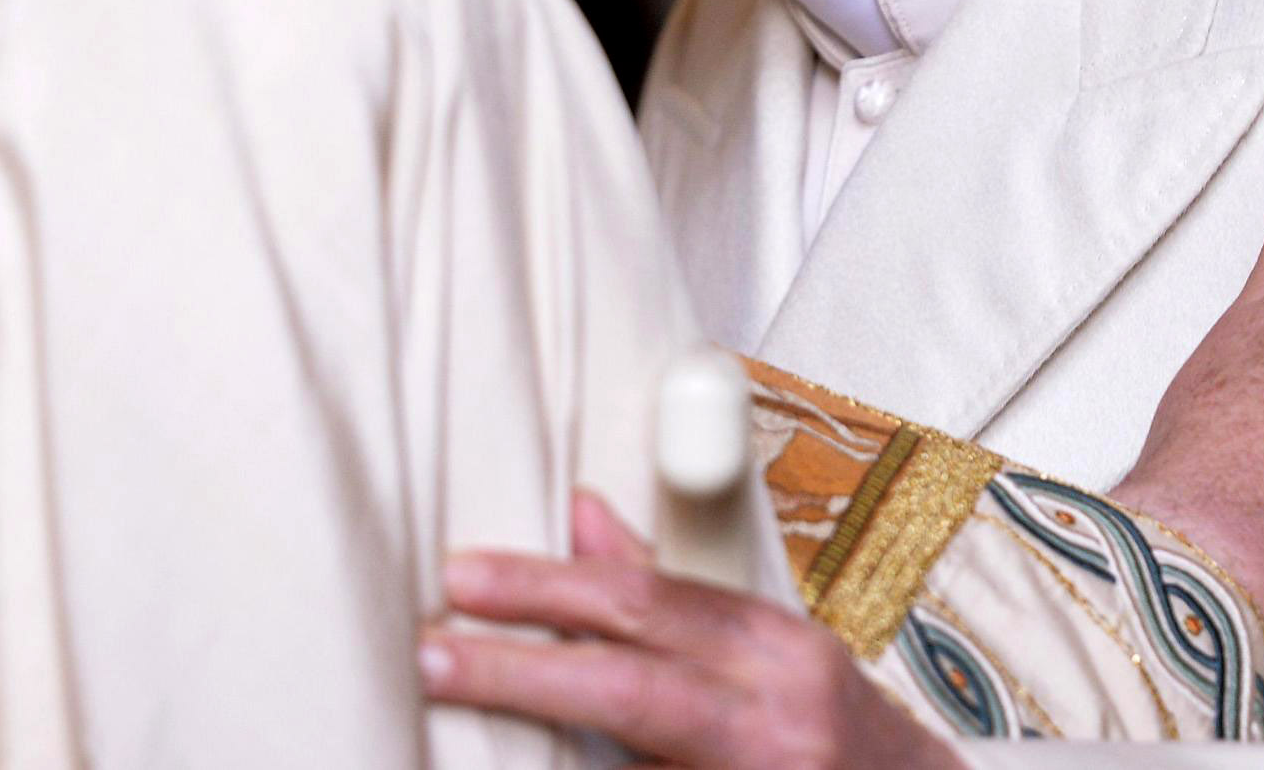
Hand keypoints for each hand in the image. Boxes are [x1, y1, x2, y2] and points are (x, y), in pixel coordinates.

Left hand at [420, 489, 965, 769]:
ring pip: (623, 763)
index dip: (546, 588)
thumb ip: (673, 595)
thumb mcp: (768, 648)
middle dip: (516, 668)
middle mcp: (775, 719)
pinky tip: (529, 769)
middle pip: (625, 686)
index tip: (464, 581)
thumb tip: (582, 517)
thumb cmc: (833, 732)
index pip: (647, 603)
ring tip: (460, 711)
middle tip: (430, 653)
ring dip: (537, 739)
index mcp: (778, 650)